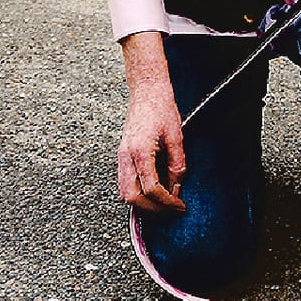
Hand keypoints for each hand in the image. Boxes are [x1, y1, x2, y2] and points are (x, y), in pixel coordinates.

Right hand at [117, 32, 186, 212]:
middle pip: (131, 198)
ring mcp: (121, 156)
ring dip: (142, 203)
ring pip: (124, 192)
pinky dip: (137, 193)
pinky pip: (124, 182)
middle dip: (151, 209)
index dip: (167, 202)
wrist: (146, 90)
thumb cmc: (161, 108)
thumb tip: (177, 188)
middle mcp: (126, 157)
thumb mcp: (176, 137)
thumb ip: (177, 165)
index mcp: (140, 151)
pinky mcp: (123, 155)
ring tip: (162, 203)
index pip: (151, 189)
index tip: (179, 205)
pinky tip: (153, 191)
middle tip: (170, 209)